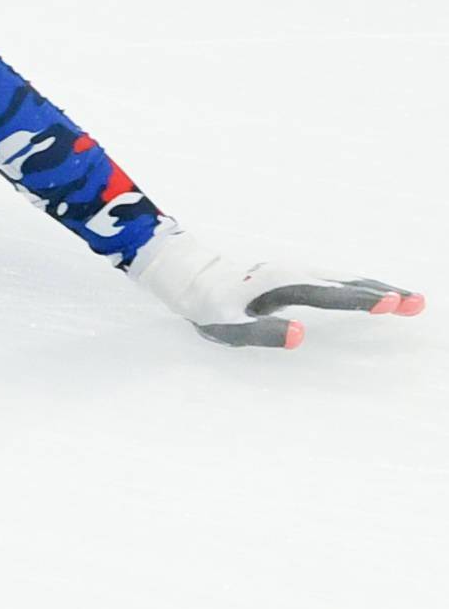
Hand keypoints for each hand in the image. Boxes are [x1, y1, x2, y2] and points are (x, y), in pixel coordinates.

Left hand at [128, 222, 423, 349]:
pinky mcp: (296, 275)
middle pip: (347, 284)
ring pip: (346, 279)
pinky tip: (379, 294)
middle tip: (419, 304)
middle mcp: (294, 273)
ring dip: (379, 288)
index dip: (361, 301)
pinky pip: (337, 280)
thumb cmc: (207, 307)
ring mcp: (297, 272)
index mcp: (280, 285)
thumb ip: (262, 333)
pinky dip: (363, 286)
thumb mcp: (226, 327)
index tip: (391, 303)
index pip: (330, 296)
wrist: (189, 276)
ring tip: (412, 300)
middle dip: (384, 293)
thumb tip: (300, 336)